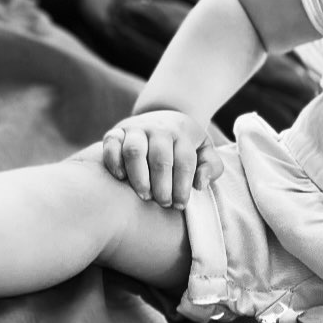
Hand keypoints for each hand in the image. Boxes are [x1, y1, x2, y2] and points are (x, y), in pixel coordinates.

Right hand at [101, 110, 223, 208]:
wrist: (162, 117)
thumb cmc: (185, 143)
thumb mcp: (204, 150)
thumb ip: (211, 167)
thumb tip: (200, 184)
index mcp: (182, 133)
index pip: (184, 161)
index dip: (182, 186)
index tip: (180, 205)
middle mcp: (158, 128)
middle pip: (160, 158)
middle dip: (162, 185)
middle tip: (163, 203)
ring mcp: (135, 129)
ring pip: (134, 151)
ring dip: (139, 176)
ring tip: (145, 195)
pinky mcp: (115, 132)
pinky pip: (111, 145)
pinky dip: (114, 161)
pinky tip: (121, 178)